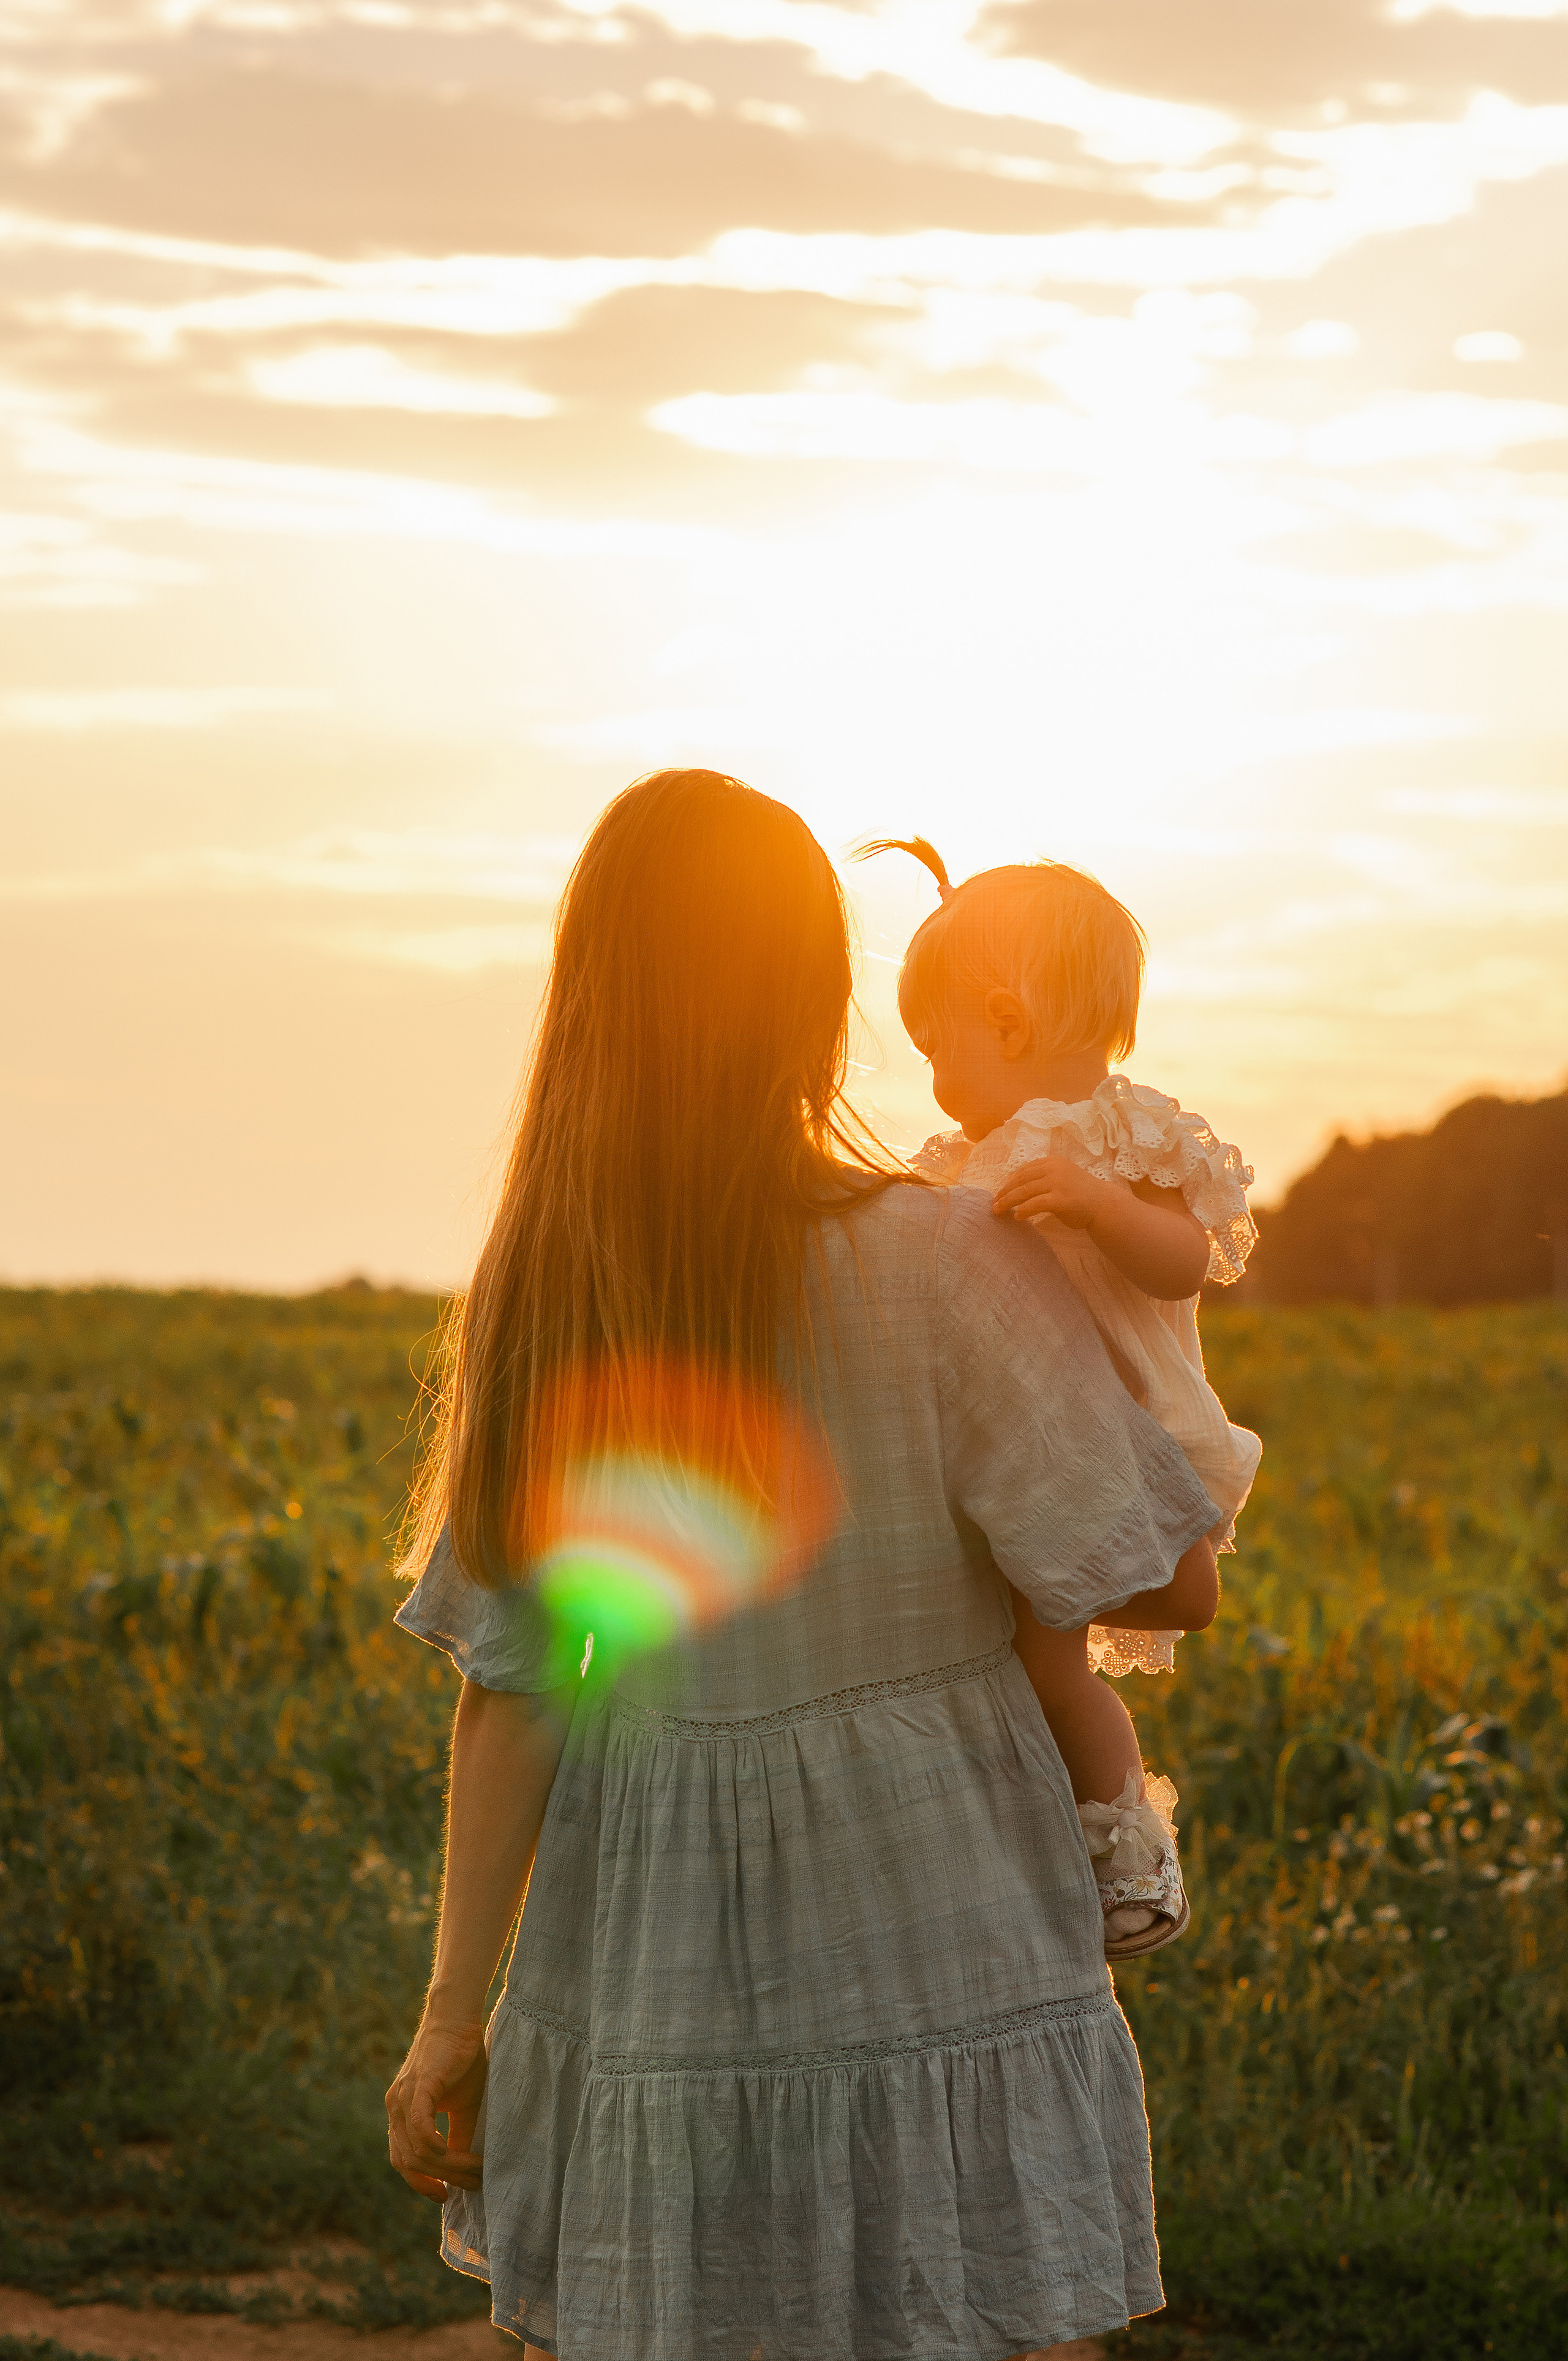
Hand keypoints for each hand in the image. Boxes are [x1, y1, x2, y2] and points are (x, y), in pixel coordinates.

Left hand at [386, 2011, 488, 2202]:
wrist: (458, 2020)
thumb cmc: (462, 2060)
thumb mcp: (462, 2107)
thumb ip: (457, 2137)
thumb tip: (464, 2173)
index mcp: (401, 2115)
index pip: (403, 2161)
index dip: (421, 2184)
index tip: (445, 2198)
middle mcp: (395, 2108)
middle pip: (411, 2162)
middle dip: (443, 2179)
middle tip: (474, 2184)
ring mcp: (402, 2097)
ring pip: (416, 2150)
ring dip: (448, 2167)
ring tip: (476, 2170)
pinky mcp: (417, 2085)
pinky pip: (419, 2126)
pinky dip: (433, 2146)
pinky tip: (453, 2154)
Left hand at [992, 1156, 1105, 1232]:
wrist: (1103, 1204)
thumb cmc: (1081, 1194)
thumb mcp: (1061, 1178)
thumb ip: (1043, 1179)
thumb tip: (1017, 1188)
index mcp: (1052, 1161)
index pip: (1024, 1170)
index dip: (1009, 1182)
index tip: (999, 1192)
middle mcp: (1054, 1169)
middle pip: (1021, 1179)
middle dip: (1004, 1192)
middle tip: (993, 1204)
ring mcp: (1057, 1182)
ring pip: (1024, 1191)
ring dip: (1008, 1202)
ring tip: (998, 1211)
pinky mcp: (1060, 1198)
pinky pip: (1035, 1204)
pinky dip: (1023, 1210)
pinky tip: (1017, 1216)